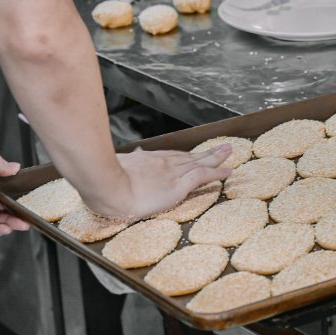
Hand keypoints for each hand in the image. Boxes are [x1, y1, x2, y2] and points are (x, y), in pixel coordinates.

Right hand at [86, 145, 232, 219]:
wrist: (108, 188)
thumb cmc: (106, 181)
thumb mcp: (117, 165)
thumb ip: (128, 161)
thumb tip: (134, 153)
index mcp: (149, 161)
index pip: (173, 157)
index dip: (188, 156)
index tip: (196, 154)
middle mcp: (164, 163)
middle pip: (190, 156)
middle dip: (207, 152)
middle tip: (222, 146)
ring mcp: (172, 173)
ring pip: (200, 162)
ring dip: (216, 157)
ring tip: (229, 152)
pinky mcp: (178, 186)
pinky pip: (203, 176)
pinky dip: (217, 172)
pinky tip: (227, 171)